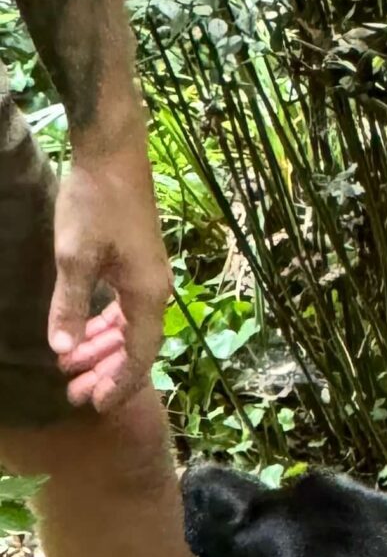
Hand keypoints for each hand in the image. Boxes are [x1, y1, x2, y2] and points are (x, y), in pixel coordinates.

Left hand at [49, 133, 169, 412]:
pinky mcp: (137, 264)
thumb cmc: (94, 201)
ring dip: (103, 351)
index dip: (117, 384)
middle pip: (135, 348)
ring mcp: (147, 278)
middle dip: (106, 374)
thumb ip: (69, 306)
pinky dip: (106, 327)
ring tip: (74, 368)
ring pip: (129, 330)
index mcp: (147, 296)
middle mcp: (155, 292)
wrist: (113, 152)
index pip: (139, 356)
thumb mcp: (73, 256)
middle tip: (75, 394)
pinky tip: (85, 333)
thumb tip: (62, 351)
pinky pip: (125, 310)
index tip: (93, 405)